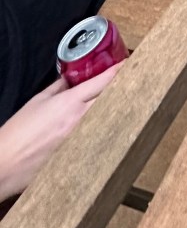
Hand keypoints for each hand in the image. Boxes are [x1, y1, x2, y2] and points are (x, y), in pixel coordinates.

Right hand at [0, 64, 121, 201]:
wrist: (6, 163)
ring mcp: (84, 138)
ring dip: (117, 108)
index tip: (130, 63)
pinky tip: (111, 124)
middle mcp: (81, 120)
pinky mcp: (82, 154)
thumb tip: (71, 79)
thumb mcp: (39, 101)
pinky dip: (108, 128)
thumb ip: (59, 87)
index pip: (103, 82)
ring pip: (110, 118)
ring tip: (126, 99)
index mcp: (70, 103)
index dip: (119, 71)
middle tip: (132, 80)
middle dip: (123, 88)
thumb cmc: (19, 132)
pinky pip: (101, 137)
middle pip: (113, 99)